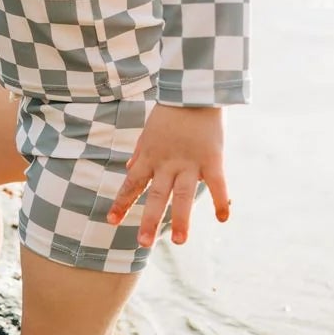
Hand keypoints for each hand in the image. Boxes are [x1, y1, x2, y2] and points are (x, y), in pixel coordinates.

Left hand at [106, 103, 231, 249]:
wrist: (194, 91)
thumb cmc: (170, 111)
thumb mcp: (149, 132)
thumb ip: (140, 153)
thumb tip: (129, 168)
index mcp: (150, 156)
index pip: (132, 184)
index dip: (122, 203)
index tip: (111, 222)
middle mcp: (167, 163)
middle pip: (157, 195)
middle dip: (150, 220)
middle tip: (143, 243)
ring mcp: (190, 162)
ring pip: (184, 194)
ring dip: (182, 219)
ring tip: (180, 241)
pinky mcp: (212, 158)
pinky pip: (217, 183)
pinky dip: (220, 200)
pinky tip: (222, 219)